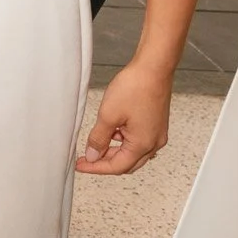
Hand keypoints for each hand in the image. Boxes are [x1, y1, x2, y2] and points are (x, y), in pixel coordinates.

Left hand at [76, 59, 171, 174]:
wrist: (153, 69)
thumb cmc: (136, 88)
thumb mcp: (108, 115)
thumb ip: (99, 138)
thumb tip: (93, 154)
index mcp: (142, 145)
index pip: (117, 166)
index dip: (96, 168)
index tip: (80, 165)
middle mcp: (154, 143)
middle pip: (127, 163)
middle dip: (105, 162)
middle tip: (86, 158)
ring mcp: (157, 134)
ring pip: (133, 153)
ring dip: (114, 151)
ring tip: (96, 143)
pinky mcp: (156, 124)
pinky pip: (138, 141)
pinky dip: (123, 141)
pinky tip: (112, 131)